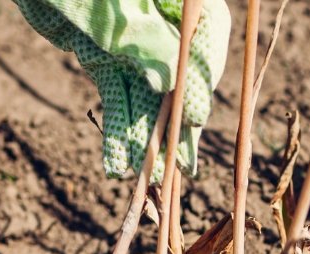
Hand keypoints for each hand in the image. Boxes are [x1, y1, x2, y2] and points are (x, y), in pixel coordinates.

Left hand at [14, 0, 229, 177]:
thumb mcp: (119, 11)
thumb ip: (148, 42)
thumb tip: (174, 82)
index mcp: (180, 2)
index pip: (204, 41)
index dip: (200, 81)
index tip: (197, 118)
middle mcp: (162, 23)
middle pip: (179, 80)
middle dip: (174, 127)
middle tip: (177, 170)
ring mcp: (134, 42)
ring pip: (146, 97)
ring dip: (144, 139)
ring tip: (145, 179)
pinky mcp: (105, 57)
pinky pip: (116, 97)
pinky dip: (116, 130)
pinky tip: (116, 165)